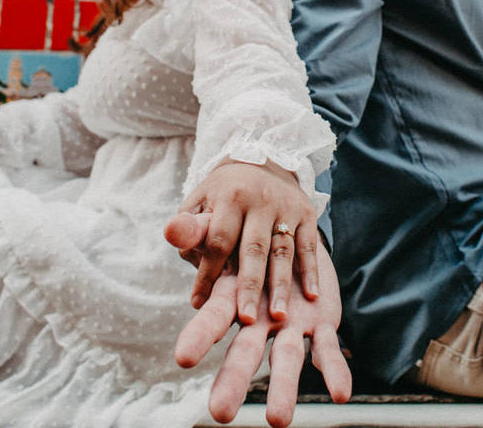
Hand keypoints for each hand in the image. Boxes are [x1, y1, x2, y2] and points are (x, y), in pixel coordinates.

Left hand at [167, 160, 319, 324]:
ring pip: (283, 251)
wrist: (263, 163)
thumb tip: (171, 237)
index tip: (199, 304)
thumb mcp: (200, 201)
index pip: (218, 241)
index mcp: (230, 197)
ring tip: (277, 316)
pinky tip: (311, 295)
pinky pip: (309, 246)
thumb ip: (189, 225)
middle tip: (245, 319)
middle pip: (254, 249)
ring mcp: (286, 208)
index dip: (208, 273)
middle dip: (249, 286)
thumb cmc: (223, 194)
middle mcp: (260, 201)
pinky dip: (311, 271)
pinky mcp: (307, 214)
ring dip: (281, 285)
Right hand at [175, 244, 350, 427]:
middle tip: (219, 413)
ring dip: (283, 389)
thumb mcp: (220, 232)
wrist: (288, 238)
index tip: (183, 357)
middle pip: (243, 354)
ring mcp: (289, 328)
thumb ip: (198, 231)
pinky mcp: (320, 325)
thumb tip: (172, 228)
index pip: (211, 320)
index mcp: (231, 300)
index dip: (198, 336)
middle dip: (233, 381)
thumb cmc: (244, 238)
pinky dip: (334, 371)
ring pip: (286, 360)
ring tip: (278, 422)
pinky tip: (341, 395)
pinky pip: (327, 352)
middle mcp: (257, 323)